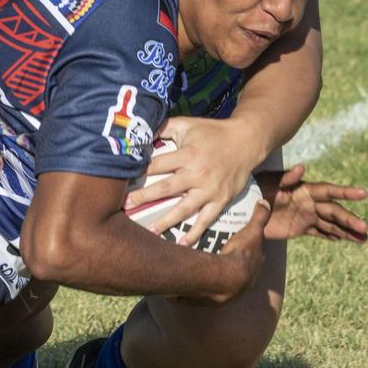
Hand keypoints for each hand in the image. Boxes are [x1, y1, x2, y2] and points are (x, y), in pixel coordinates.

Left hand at [123, 116, 258, 245]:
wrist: (246, 141)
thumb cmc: (211, 131)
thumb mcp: (186, 124)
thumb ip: (163, 127)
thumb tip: (139, 131)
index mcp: (188, 154)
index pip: (158, 164)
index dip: (139, 170)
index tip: (121, 179)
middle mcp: (198, 173)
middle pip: (166, 187)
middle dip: (145, 197)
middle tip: (124, 206)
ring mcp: (210, 189)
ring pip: (184, 208)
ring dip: (166, 221)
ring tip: (148, 232)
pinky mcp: (221, 200)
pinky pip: (206, 219)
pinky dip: (195, 232)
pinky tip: (182, 243)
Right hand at [201, 198, 270, 304]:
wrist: (224, 279)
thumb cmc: (240, 254)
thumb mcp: (252, 232)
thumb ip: (259, 218)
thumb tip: (265, 202)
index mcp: (253, 269)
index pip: (255, 259)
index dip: (250, 251)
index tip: (241, 243)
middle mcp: (244, 284)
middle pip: (240, 272)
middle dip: (232, 264)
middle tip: (220, 251)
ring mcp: (229, 293)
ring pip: (223, 283)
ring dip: (215, 276)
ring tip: (202, 263)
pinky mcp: (212, 299)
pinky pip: (205, 291)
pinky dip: (200, 286)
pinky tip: (193, 277)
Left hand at [258, 165, 367, 241]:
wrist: (244, 207)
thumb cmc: (257, 189)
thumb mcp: (270, 181)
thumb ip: (286, 177)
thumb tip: (302, 168)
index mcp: (305, 189)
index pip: (329, 190)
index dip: (346, 192)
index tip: (363, 193)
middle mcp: (309, 202)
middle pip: (334, 211)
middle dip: (350, 219)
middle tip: (365, 228)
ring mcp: (305, 215)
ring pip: (330, 224)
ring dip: (347, 230)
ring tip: (364, 238)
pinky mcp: (299, 227)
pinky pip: (319, 232)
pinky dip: (331, 236)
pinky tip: (344, 239)